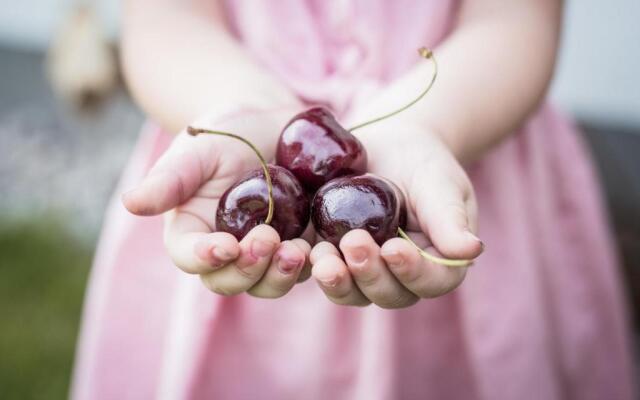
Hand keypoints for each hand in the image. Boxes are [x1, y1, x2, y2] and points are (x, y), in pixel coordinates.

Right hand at [122, 112, 311, 297]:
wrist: (272, 123)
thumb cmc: (227, 133)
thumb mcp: (197, 150)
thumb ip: (169, 178)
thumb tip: (130, 202)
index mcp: (194, 232)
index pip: (190, 257)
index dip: (204, 258)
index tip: (223, 245)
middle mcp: (227, 251)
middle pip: (230, 281)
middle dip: (248, 270)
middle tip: (268, 241)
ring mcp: (266, 252)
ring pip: (269, 283)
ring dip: (282, 274)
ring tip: (298, 250)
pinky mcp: (301, 244)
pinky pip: (307, 268)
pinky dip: (315, 265)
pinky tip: (327, 249)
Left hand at [310, 120, 482, 307]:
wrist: (388, 144)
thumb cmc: (423, 162)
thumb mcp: (440, 183)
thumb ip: (450, 217)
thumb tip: (473, 250)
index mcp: (438, 262)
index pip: (432, 281)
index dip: (412, 271)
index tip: (393, 247)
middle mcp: (403, 275)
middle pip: (390, 293)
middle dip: (370, 274)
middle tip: (353, 243)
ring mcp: (368, 270)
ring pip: (355, 292)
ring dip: (338, 279)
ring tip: (322, 255)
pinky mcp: (338, 258)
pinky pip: (327, 274)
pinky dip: (314, 267)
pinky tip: (304, 250)